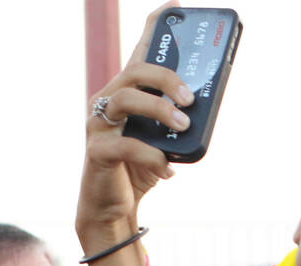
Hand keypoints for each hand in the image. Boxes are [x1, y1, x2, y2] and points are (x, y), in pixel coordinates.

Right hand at [76, 2, 197, 248]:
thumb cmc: (138, 170)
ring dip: (158, 109)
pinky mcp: (96, 152)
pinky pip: (125, 145)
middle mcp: (107, 102)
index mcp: (126, 94)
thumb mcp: (163, 141)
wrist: (114, 210)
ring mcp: (98, 125)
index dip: (154, 27)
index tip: (174, 8)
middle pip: (134, 72)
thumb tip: (204, 109)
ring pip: (125, 99)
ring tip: (183, 124)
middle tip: (190, 97)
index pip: (138, 52)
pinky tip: (168, 169)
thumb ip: (176, 122)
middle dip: (165, 77)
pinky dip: (152, 156)